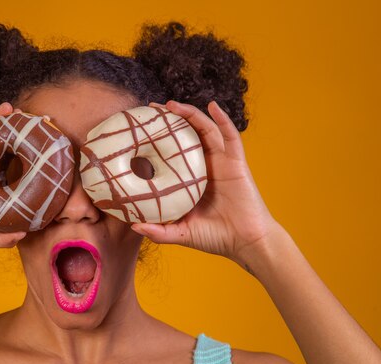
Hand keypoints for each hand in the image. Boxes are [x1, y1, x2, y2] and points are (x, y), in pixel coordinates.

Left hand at [131, 100, 278, 264]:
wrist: (246, 243)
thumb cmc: (216, 238)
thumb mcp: (181, 233)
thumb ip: (159, 231)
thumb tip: (133, 226)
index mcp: (191, 179)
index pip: (172, 152)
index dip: (158, 139)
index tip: (139, 130)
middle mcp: (206, 166)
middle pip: (187, 135)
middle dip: (170, 119)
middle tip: (150, 109)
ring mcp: (222, 162)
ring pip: (205, 130)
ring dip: (190, 114)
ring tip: (171, 104)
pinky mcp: (237, 163)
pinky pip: (231, 136)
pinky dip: (223, 119)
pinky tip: (212, 106)